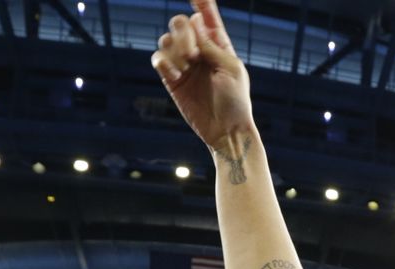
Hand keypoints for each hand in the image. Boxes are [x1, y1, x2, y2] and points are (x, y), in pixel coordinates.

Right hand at [151, 0, 254, 154]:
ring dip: (176, 48)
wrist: (225, 130)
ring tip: (187, 65)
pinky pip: (159, 61)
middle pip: (181, 24)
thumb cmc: (235, 100)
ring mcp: (184, 65)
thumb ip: (211, 45)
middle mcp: (199, 51)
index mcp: (219, 45)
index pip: (208, 18)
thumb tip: (194, 21)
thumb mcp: (230, 68)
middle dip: (183, 31)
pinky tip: (176, 73)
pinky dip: (164, 62)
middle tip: (193, 52)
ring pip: (167, 40)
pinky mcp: (172, 80)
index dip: (201, 2)